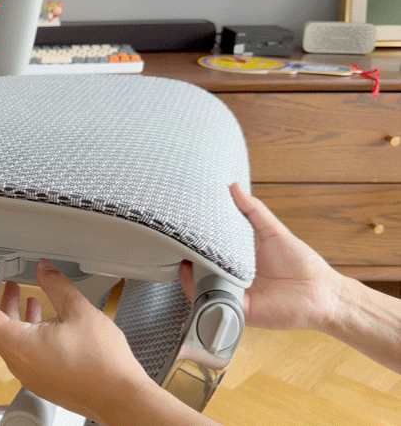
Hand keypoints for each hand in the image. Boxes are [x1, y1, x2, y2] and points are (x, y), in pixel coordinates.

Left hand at [0, 260, 152, 422]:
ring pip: (8, 339)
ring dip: (10, 314)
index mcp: (19, 344)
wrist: (120, 397)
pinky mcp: (41, 379)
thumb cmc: (102, 363)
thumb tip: (45, 270)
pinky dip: (24, 330)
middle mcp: (17, 362)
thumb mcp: (79, 311)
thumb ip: (56, 286)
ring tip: (19, 293)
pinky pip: (22, 351)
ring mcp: (28, 374)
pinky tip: (41, 317)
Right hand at [181, 183, 343, 331]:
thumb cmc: (302, 264)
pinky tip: (197, 280)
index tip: (185, 230)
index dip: (197, 244)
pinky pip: (215, 304)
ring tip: (184, 258)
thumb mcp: (273, 232)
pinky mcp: (239, 311)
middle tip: (178, 244)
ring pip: (203, 289)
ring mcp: (235, 297)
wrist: (322, 292)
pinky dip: (204, 294)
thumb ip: (253, 211)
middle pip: (203, 272)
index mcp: (239, 263)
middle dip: (188, 259)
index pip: (211, 254)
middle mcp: (234, 281)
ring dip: (191, 276)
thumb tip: (234, 187)